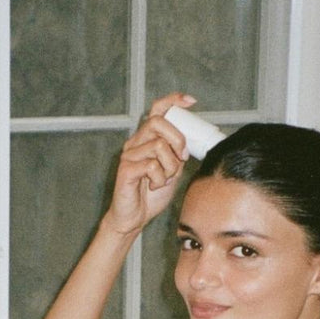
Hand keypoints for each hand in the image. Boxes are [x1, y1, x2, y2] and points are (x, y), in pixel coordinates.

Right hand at [105, 92, 195, 235]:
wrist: (134, 218)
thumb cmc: (151, 194)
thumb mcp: (172, 169)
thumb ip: (178, 154)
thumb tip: (194, 139)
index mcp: (146, 138)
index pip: (157, 110)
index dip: (173, 101)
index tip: (191, 101)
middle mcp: (135, 142)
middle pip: (158, 122)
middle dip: (177, 139)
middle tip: (182, 158)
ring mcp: (128, 155)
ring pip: (158, 146)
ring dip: (170, 166)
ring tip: (165, 179)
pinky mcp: (125, 170)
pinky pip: (151, 166)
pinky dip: (159, 179)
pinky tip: (154, 187)